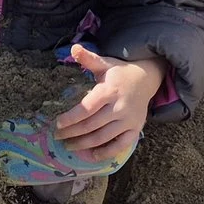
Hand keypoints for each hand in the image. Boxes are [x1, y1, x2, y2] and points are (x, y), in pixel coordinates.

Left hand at [53, 44, 164, 160]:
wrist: (146, 79)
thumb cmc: (119, 72)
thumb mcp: (104, 63)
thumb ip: (88, 58)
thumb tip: (74, 48)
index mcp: (109, 91)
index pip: (87, 108)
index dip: (71, 118)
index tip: (57, 124)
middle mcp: (119, 107)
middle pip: (92, 126)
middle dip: (72, 133)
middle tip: (58, 137)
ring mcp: (128, 120)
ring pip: (103, 137)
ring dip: (84, 144)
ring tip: (69, 146)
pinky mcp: (135, 129)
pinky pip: (120, 146)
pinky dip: (105, 153)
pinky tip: (91, 155)